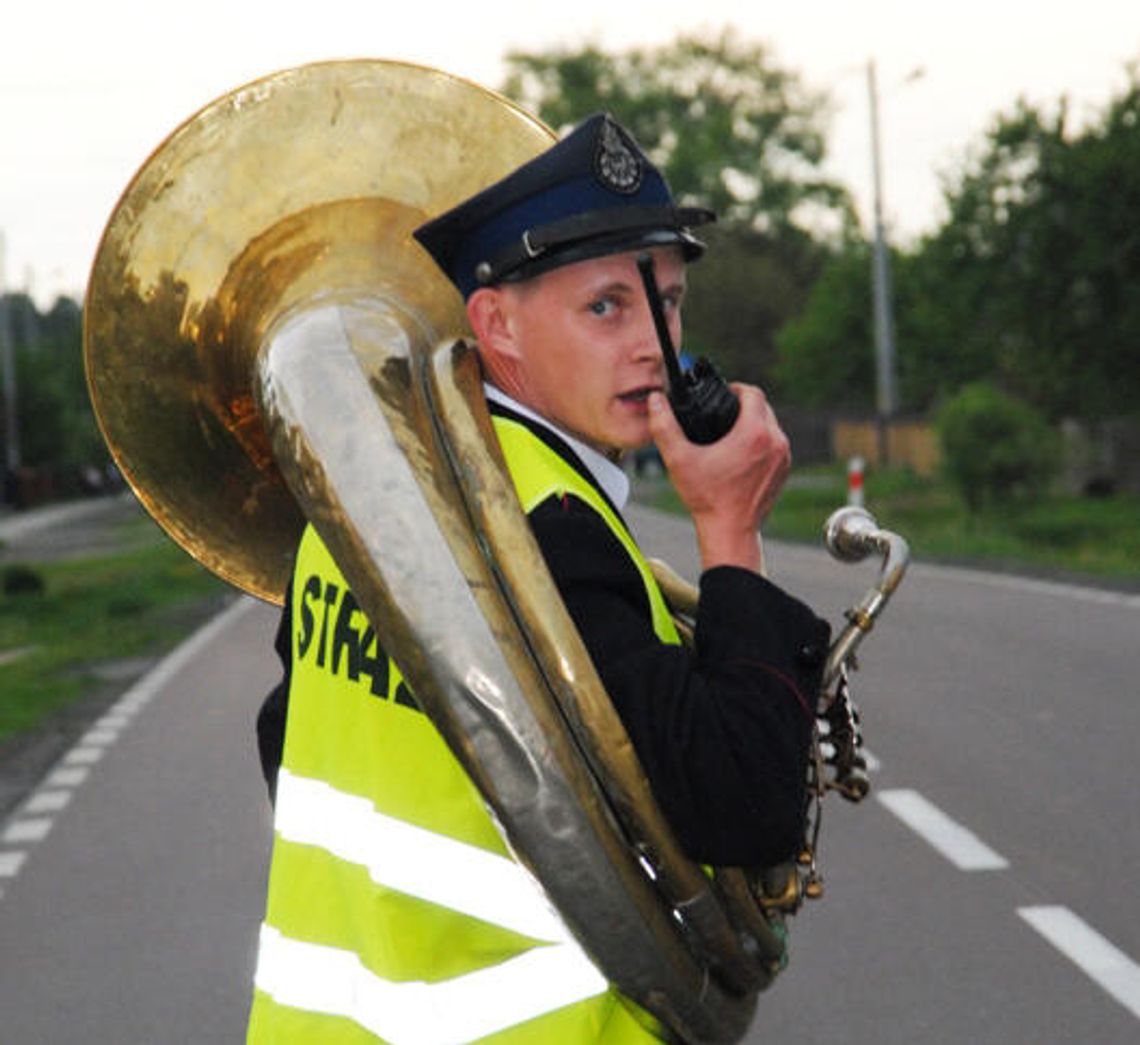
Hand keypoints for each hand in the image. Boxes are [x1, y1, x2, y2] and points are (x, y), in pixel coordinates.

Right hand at [647, 384, 789, 573]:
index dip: (736, 389)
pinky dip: (762, 442)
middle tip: (723, 413)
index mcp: (754, 433)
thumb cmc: (706, 498)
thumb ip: (664, 426)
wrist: (730, 531)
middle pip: (763, 407)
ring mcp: (783, 457)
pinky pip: (776, 444)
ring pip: (771, 425)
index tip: (722, 395)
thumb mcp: (678, 459)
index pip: (753, 393)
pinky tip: (742, 451)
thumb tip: (656, 400)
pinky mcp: (784, 470)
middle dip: (744, 406)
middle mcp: (775, 442)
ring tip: (731, 431)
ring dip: (755, 423)